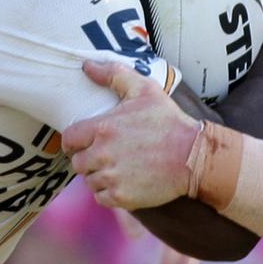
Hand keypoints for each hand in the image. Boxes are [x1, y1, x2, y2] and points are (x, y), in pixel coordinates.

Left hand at [62, 61, 200, 209]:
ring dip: (99, 176)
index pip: (69, 140)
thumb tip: (87, 65)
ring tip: (119, 168)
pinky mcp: (121, 196)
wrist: (194, 155)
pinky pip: (101, 198)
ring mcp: (111, 177)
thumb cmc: (169, 121)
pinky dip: (109, 193)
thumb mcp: (144, 89)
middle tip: (108, 155)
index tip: (86, 143)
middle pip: (78, 163)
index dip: (75, 142)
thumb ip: (114, 75)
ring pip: (90, 181)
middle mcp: (102, 154)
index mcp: (102, 129)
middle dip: (89, 159)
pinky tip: (125, 182)